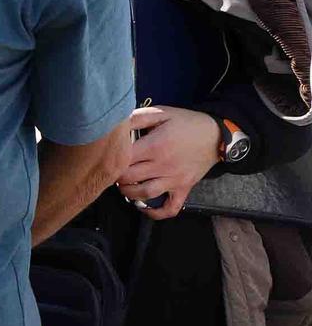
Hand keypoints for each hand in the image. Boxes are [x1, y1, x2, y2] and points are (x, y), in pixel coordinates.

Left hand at [117, 105, 219, 219]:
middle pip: (129, 178)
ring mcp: (174, 180)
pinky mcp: (184, 189)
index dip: (111, 158)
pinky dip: (155, 212)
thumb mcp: (162, 113)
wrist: (218, 135)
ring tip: (123, 185)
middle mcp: (163, 165)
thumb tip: (116, 121)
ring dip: (128, 193)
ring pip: (144, 194)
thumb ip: (137, 117)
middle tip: (112, 170)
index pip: (123, 158)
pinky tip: (144, 207)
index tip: (107, 155)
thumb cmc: (188, 123)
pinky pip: (170, 208)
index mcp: (155, 146)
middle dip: (115, 175)